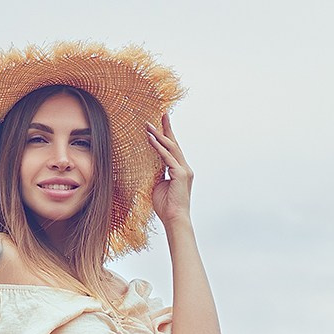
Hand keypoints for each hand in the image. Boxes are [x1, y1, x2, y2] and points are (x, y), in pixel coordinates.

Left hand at [146, 113, 191, 227]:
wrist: (174, 219)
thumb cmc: (166, 206)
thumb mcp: (158, 186)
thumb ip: (157, 174)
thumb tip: (150, 166)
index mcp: (180, 171)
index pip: (173, 150)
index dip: (167, 136)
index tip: (161, 124)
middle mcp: (184, 168)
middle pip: (174, 144)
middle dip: (167, 129)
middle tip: (163, 114)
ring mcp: (183, 170)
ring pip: (171, 148)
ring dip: (159, 135)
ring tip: (149, 125)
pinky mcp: (180, 174)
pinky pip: (167, 157)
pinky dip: (158, 147)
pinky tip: (150, 139)